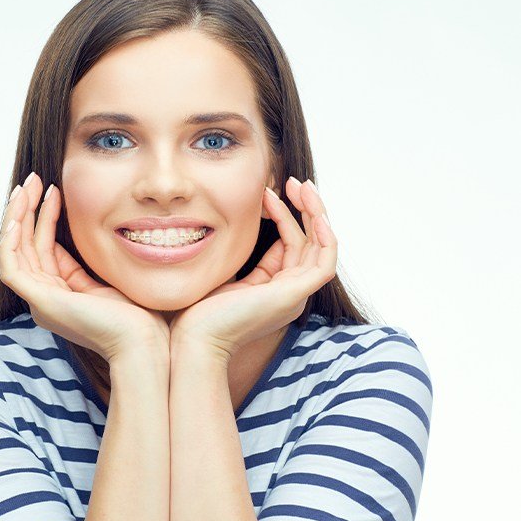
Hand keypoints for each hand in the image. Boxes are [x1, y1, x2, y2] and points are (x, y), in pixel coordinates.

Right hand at [0, 172, 170, 363]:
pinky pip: (11, 268)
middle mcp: (47, 300)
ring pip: (15, 253)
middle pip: (26, 247)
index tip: (55, 190)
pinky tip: (17, 217)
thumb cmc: (140, 318)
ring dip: (17, 217)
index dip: (45, 218)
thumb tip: (98, 233)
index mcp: (63, 296)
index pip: (44, 250)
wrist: (145, 342)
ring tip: (27, 187)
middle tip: (33, 180)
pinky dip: (9, 242)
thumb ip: (94, 263)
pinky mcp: (41, 302)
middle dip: (27, 211)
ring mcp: (41, 302)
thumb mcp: (112, 280)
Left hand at [168, 177, 337, 361]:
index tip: (267, 192)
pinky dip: (325, 236)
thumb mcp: (222, 275)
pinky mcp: (295, 295)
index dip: (285, 215)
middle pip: (311, 243)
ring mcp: (295, 295)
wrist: (194, 340)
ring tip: (302, 186)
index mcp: (273, 289)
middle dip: (306, 209)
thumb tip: (232, 225)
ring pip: (322, 248)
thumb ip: (237, 255)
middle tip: (296, 181)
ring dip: (316, 214)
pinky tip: (315, 213)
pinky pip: (325, 262)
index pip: (291, 246)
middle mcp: (290, 293)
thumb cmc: (198, 314)